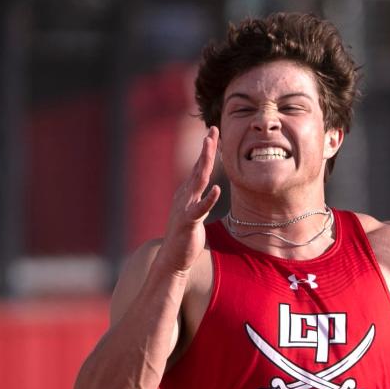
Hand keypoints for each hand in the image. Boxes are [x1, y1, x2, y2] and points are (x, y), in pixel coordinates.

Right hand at [156, 126, 221, 274]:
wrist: (173, 258)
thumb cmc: (185, 237)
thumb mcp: (194, 213)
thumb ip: (201, 200)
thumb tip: (208, 191)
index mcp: (187, 194)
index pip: (198, 167)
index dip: (206, 150)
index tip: (213, 133)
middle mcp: (185, 196)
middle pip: (198, 168)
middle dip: (206, 149)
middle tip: (212, 130)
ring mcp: (185, 207)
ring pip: (197, 181)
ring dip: (205, 163)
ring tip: (212, 148)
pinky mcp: (189, 222)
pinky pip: (200, 208)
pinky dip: (208, 199)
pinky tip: (216, 189)